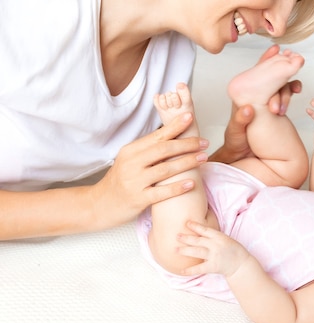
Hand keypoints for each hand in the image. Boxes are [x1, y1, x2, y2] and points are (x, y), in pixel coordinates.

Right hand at [89, 113, 208, 228]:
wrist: (100, 205)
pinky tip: (191, 183)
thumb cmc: (121, 181)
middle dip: (187, 144)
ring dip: (187, 162)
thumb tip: (172, 134)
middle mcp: (131, 163)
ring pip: (165, 169)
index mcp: (131, 150)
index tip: (190, 117)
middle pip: (163, 150)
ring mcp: (134, 181)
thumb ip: (148, 150)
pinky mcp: (138, 199)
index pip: (157, 136)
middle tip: (204, 142)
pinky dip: (177, 187)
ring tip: (204, 158)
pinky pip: (161, 192)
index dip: (175, 126)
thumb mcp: (130, 160)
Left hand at [177, 221, 250, 276]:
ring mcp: (214, 256)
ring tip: (175, 249)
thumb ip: (213, 236)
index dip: (196, 226)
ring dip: (185, 250)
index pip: (206, 230)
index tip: (187, 223)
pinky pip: (199, 268)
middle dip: (187, 238)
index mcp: (220, 237)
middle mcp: (216, 246)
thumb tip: (199, 231)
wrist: (241, 264)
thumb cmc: (233, 250)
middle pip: (198, 241)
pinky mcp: (213, 267)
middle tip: (176, 236)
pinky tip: (181, 271)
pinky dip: (190, 270)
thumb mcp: (225, 239)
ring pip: (197, 252)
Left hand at [210, 45, 301, 164]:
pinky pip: (286, 93)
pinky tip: (298, 90)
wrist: (242, 155)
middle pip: (271, 77)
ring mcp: (266, 100)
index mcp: (244, 97)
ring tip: (286, 104)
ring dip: (287, 90)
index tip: (276, 50)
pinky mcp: (275, 107)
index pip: (254, 75)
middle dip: (281, 78)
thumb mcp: (235, 134)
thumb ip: (240, 121)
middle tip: (287, 86)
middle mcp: (256, 95)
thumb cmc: (236, 143)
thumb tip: (248, 108)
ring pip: (281, 84)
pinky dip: (292, 89)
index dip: (265, 61)